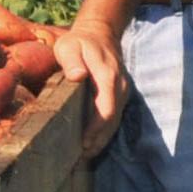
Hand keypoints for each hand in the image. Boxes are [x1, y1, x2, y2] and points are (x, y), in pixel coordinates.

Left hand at [51, 24, 128, 158]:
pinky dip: (104, 132)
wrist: (100, 33)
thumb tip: (77, 76)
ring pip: (115, 122)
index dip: (95, 129)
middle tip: (79, 158)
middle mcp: (120, 87)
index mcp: (108, 76)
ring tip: (84, 157)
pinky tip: (91, 144)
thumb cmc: (80, 41)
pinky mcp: (120, 96)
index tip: (82, 143)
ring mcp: (123, 92)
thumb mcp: (69, 46)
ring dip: (101, 140)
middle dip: (97, 141)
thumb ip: (72, 61)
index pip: (106, 109)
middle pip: (112, 122)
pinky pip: (114, 117)